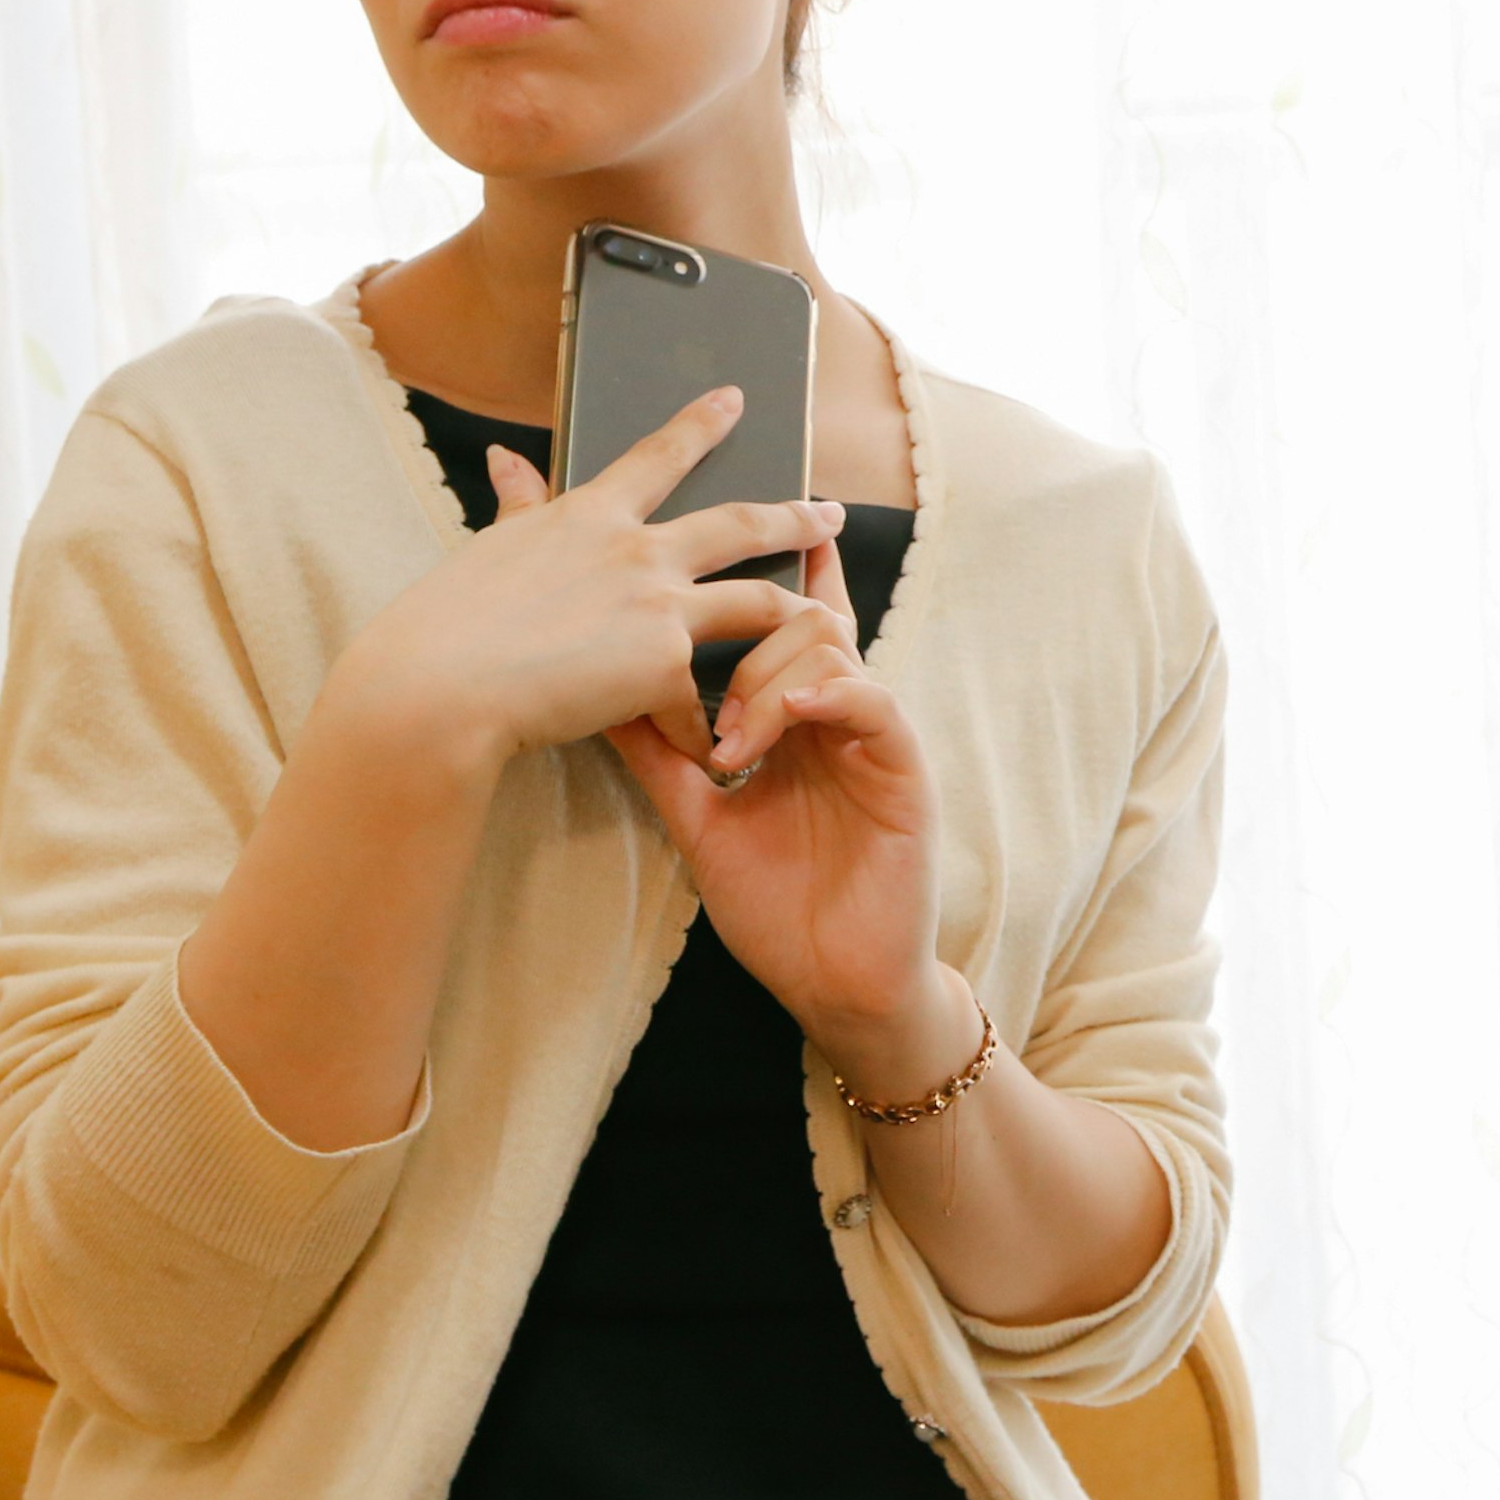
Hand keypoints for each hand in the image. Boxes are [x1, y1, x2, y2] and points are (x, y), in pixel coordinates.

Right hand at [308, 385, 846, 780]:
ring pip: (759, 601)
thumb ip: (517, 504)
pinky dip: (707, 730)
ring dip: (800, 612)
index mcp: (589, 516)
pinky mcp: (665, 664)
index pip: (658, 456)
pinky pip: (705, 703)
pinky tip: (710, 753)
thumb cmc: (444, 626)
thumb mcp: (489, 548)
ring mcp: (658, 604)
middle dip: (793, 515)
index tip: (736, 400)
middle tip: (830, 512)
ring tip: (833, 622)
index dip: (701, 425)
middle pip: (739, 524)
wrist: (436, 687)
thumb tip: (504, 456)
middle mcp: (636, 550)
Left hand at [605, 529, 954, 1071]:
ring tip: (730, 739)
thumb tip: (597, 695)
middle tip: (701, 664)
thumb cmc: (774, 903)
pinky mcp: (902, 765)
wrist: (832, 983)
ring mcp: (871, 734)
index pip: (783, 625)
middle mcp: (835, 712)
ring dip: (767, 677)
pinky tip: (785, 717)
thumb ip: (659, 753)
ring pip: (828, 645)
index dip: (768, 567)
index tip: (726, 515)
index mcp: (794, 716)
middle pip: (801, 614)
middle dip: (753, 611)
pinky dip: (824, 696)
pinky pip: (870, 700)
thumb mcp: (698, 818)